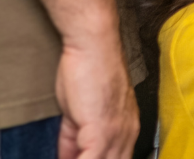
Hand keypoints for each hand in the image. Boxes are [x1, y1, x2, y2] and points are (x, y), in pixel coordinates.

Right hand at [56, 40, 138, 158]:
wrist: (94, 46)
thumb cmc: (88, 69)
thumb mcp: (80, 112)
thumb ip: (75, 138)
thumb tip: (67, 157)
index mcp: (126, 129)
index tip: (77, 157)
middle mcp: (126, 134)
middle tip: (72, 157)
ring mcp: (116, 135)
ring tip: (66, 157)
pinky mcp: (102, 133)